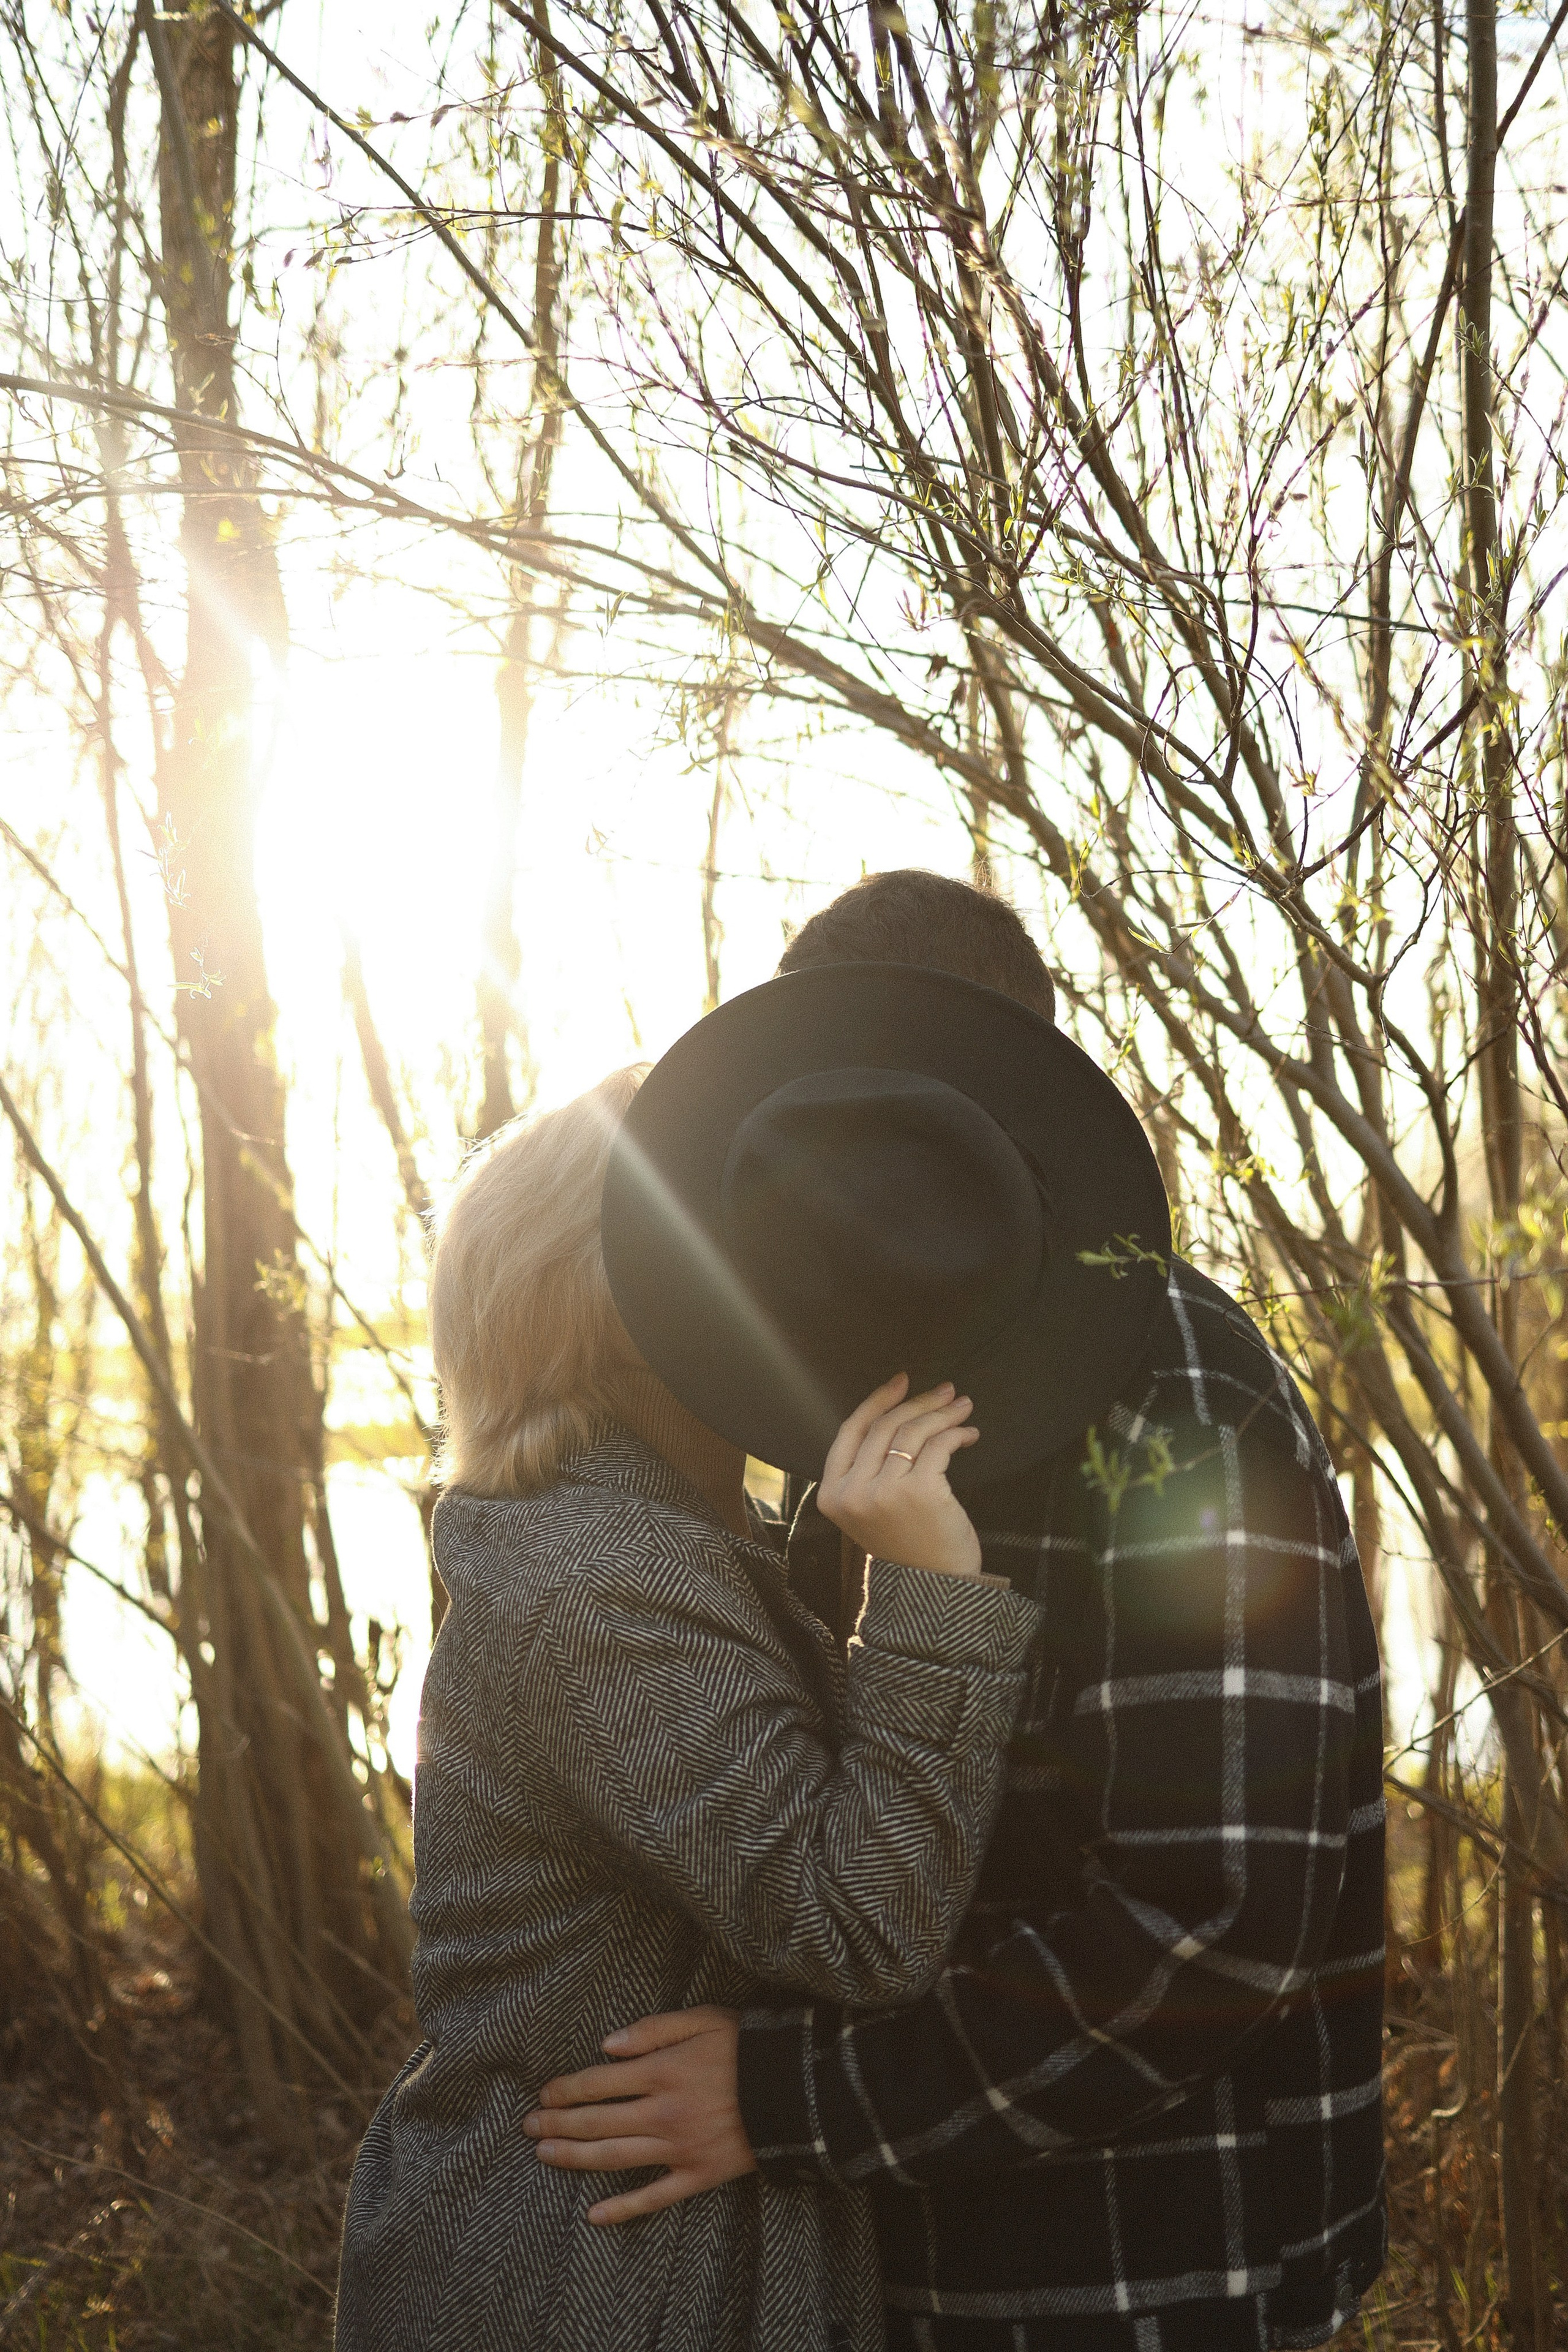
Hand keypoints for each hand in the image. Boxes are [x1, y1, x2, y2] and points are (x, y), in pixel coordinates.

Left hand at [522, 2005, 753, 2223]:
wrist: (796, 2090)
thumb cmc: (747, 2047)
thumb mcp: (703, 2019)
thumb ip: (653, 2030)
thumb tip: (607, 2046)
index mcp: (662, 2071)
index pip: (598, 2083)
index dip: (565, 2089)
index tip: (544, 2094)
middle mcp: (663, 2112)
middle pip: (597, 2121)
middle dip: (557, 2125)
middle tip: (528, 2128)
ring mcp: (679, 2148)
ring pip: (614, 2157)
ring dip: (574, 2158)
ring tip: (544, 2157)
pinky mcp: (697, 2175)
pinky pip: (654, 2197)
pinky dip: (623, 2209)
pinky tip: (594, 2216)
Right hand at [816, 1373, 981, 1578]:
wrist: (935, 1589)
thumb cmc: (907, 1546)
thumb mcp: (870, 1510)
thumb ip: (868, 1470)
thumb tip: (897, 1411)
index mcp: (833, 1495)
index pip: (851, 1431)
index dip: (878, 1400)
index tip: (903, 1381)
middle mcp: (853, 1493)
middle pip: (884, 1427)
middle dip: (919, 1402)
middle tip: (948, 1390)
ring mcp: (884, 1493)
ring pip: (913, 1432)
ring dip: (943, 1414)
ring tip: (963, 1407)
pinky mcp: (920, 1493)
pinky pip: (939, 1447)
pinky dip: (957, 1434)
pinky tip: (968, 1434)